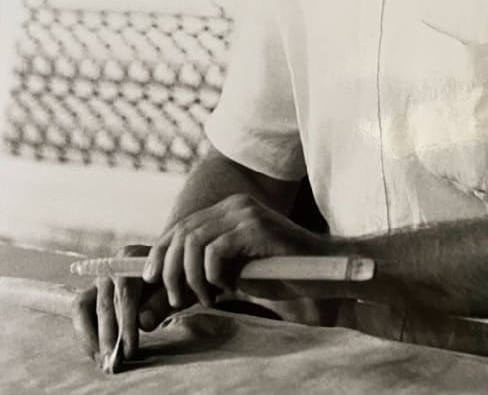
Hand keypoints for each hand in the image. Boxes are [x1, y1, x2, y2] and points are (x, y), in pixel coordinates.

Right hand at [71, 244, 173, 369]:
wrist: (171, 270)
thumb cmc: (176, 279)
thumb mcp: (177, 289)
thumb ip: (161, 303)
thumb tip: (143, 323)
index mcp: (132, 257)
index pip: (124, 292)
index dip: (125, 323)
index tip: (130, 350)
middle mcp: (111, 265)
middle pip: (104, 303)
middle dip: (108, 337)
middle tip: (116, 363)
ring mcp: (99, 279)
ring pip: (83, 308)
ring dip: (91, 338)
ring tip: (103, 362)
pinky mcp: (92, 293)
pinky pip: (81, 313)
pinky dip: (86, 335)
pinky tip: (97, 355)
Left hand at [142, 194, 331, 306]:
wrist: (322, 270)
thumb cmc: (279, 272)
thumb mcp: (235, 269)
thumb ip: (206, 267)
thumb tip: (166, 283)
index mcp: (229, 208)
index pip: (182, 226)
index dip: (160, 252)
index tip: (151, 278)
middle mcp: (235, 204)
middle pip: (182, 233)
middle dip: (170, 269)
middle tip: (177, 298)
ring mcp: (245, 213)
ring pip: (194, 243)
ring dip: (192, 278)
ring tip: (206, 297)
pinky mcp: (255, 227)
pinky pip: (215, 252)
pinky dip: (212, 276)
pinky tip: (225, 290)